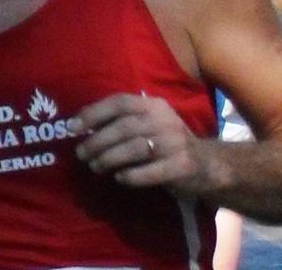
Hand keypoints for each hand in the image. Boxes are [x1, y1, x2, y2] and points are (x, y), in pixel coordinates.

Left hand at [69, 93, 205, 191]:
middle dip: (98, 141)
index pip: (120, 102)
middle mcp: (164, 119)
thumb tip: (81, 126)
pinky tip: (120, 178)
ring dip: (110, 158)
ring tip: (95, 167)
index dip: (94, 113)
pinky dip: (132, 175)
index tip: (73, 126)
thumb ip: (122, 121)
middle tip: (81, 154)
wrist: (208, 164)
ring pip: (135, 149)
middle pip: (125, 127)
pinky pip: (152, 171)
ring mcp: (175, 142)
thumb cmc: (167, 141)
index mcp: (153, 105)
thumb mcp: (149, 123)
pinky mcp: (182, 166)